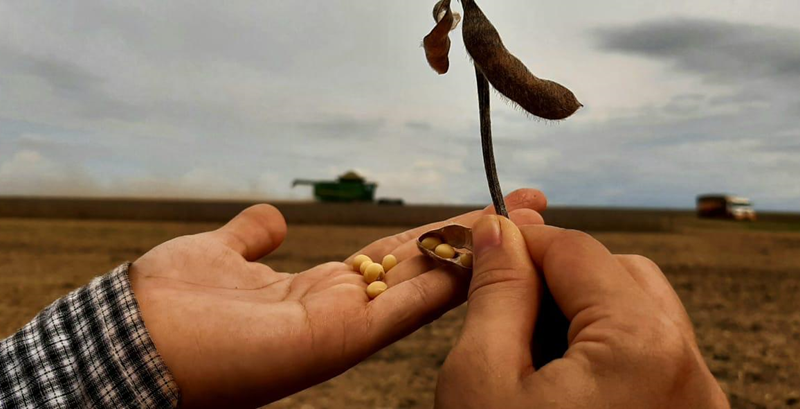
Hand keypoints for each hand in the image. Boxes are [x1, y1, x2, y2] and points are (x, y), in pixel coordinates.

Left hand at [130, 189, 546, 407]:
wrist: (137, 339)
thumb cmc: (171, 301)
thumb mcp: (220, 252)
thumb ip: (251, 236)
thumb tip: (271, 219)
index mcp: (318, 290)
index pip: (393, 258)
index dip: (436, 232)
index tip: (478, 207)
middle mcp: (343, 309)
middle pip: (423, 268)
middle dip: (474, 237)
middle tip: (525, 205)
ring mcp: (347, 326)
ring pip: (427, 284)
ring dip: (476, 252)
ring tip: (524, 219)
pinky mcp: (343, 337)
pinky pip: (407, 304)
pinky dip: (449, 278)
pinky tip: (489, 250)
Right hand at [435, 216, 728, 407]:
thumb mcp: (481, 378)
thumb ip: (496, 293)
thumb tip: (499, 230)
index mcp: (642, 349)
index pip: (578, 250)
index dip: (523, 237)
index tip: (481, 240)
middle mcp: (688, 371)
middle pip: (622, 275)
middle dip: (558, 274)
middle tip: (502, 295)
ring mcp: (693, 401)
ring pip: (640, 316)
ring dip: (581, 310)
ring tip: (526, 342)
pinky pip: (651, 360)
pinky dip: (605, 350)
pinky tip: (557, 374)